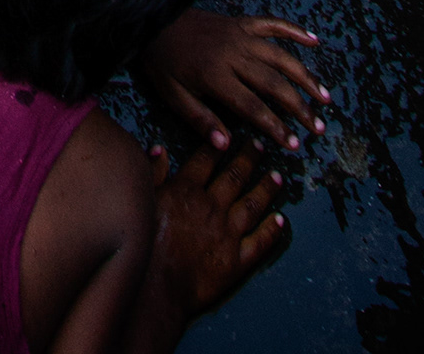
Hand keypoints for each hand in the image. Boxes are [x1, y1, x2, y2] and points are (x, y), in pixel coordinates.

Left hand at [141, 9, 327, 154]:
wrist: (152, 17)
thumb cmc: (161, 60)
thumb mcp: (172, 94)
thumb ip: (200, 119)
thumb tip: (227, 145)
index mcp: (215, 75)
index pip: (253, 106)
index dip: (275, 126)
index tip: (293, 144)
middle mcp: (233, 54)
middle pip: (274, 83)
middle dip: (299, 107)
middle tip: (318, 127)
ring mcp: (239, 34)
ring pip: (280, 55)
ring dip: (305, 75)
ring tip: (325, 96)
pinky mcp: (240, 21)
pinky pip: (271, 24)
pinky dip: (293, 30)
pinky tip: (314, 41)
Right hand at [145, 142, 286, 325]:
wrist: (156, 286)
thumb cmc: (144, 245)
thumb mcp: (143, 201)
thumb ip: (153, 174)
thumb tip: (159, 150)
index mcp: (186, 190)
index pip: (206, 161)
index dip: (218, 147)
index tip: (229, 136)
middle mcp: (211, 207)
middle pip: (233, 177)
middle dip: (248, 160)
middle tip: (260, 147)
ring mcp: (227, 234)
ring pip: (251, 205)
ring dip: (265, 189)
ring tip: (277, 177)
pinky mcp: (236, 261)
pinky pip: (259, 243)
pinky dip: (271, 231)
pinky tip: (280, 220)